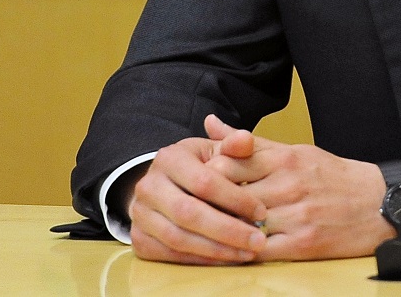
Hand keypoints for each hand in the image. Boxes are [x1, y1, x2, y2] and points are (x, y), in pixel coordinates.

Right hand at [125, 115, 268, 264]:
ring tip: (247, 253)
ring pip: (179, 239)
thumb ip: (234, 146)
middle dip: (228, 230)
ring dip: (217, 250)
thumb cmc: (197, 167)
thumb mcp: (214, 150)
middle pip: (189, 213)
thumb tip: (246, 140)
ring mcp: (140, 214)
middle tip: (258, 240)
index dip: (235, 199)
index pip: (204, 182)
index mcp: (169, 158)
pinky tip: (225, 259)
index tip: (261, 212)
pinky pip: (170, 255)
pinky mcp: (138, 239)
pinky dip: (200, 260)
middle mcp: (148, 186)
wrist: (162, 186)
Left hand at [201, 120, 400, 258]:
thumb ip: (250, 144)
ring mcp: (296, 214)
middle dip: (208, 199)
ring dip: (220, 227)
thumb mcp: (295, 151)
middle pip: (231, 190)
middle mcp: (289, 183)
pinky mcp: (303, 243)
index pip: (231, 157)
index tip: (195, 178)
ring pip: (241, 221)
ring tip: (202, 229)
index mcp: (287, 156)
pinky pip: (259, 249)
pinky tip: (228, 249)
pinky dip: (240, 250)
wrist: (380, 204)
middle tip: (189, 206)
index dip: (207, 169)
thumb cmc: (335, 177)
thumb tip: (211, 124)